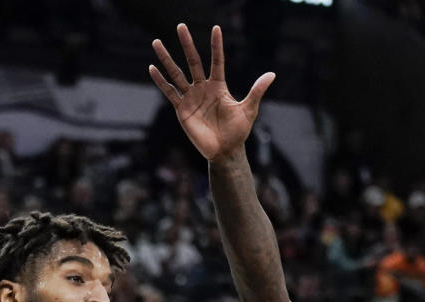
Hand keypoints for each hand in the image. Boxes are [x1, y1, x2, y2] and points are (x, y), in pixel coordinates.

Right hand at [150, 24, 274, 162]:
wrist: (224, 152)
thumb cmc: (238, 132)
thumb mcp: (249, 110)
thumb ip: (256, 91)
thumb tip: (272, 74)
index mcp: (219, 86)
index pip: (217, 61)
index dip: (216, 45)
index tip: (215, 28)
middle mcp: (203, 88)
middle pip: (193, 61)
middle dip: (187, 44)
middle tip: (181, 26)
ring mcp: (191, 97)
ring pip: (177, 73)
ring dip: (167, 58)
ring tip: (157, 42)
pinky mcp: (182, 109)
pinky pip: (170, 92)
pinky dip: (161, 81)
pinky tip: (152, 68)